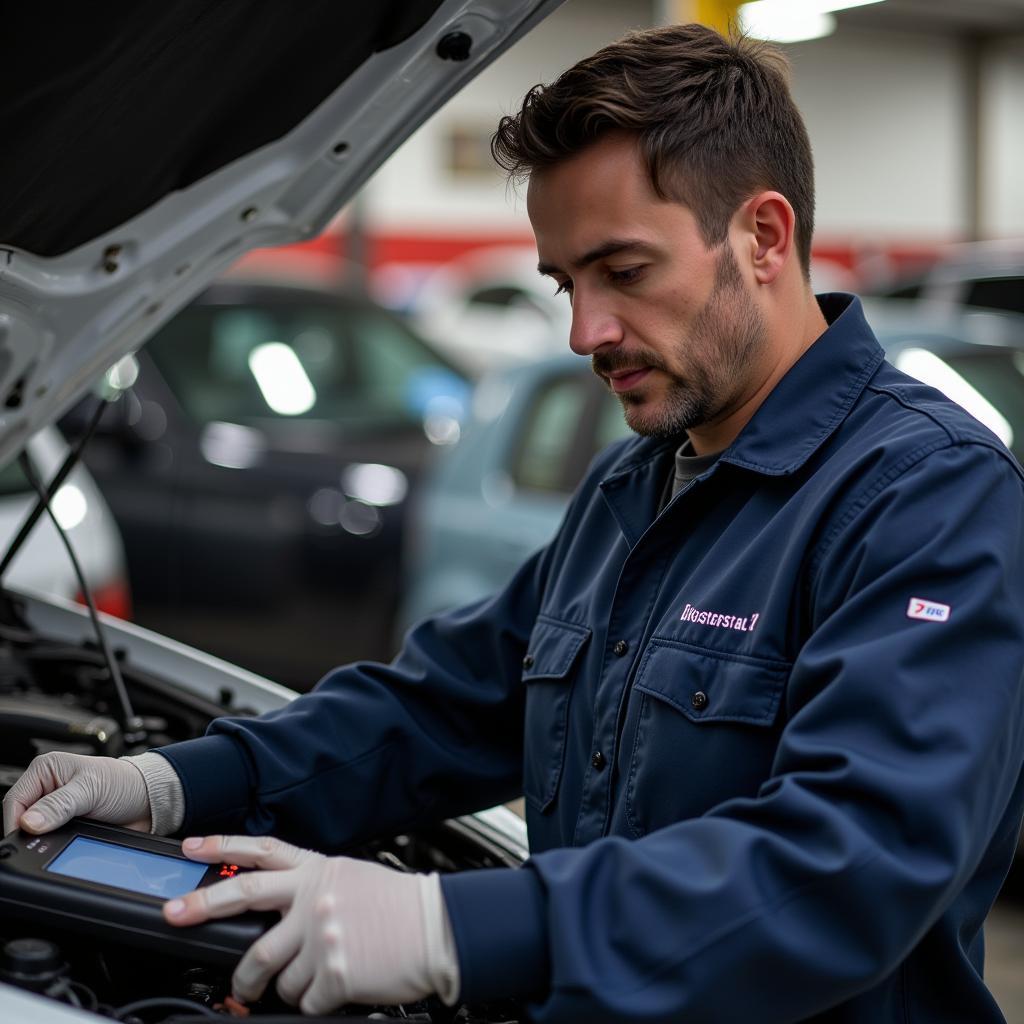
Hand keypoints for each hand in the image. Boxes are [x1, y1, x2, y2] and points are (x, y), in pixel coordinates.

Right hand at [2, 752, 150, 834]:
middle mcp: (47, 788)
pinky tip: (64, 845)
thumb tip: (29, 822)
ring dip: (43, 841)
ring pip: (34, 832)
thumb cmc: (125, 782)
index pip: (15, 800)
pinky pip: (49, 841)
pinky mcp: (63, 825)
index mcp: (46, 769)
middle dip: (29, 833)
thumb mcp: (91, 789)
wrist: (148, 800)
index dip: (15, 822)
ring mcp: (54, 809)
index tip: (23, 839)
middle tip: (44, 843)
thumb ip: (59, 805)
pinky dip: (53, 846)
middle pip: (21, 818)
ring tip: (60, 841)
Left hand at [164, 835, 456, 1014]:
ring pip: (267, 968)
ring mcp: (320, 933)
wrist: (437, 928)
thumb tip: (276, 910)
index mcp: (319, 870)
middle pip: (244, 898)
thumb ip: (312, 887)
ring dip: (270, 985)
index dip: (223, 846)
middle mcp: (313, 896)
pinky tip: (331, 990)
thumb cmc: (399, 906)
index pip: (262, 851)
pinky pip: (302, 999)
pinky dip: (312, 1000)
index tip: (192, 846)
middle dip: (201, 907)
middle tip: (176, 916)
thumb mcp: (352, 878)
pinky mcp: (332, 971)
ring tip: (280, 988)